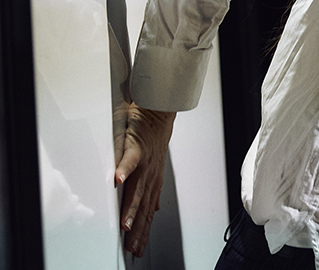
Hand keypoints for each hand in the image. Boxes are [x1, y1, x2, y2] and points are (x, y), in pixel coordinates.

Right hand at [115, 104, 175, 256]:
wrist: (158, 113)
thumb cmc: (152, 139)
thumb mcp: (153, 167)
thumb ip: (150, 189)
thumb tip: (153, 209)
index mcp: (152, 181)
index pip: (147, 212)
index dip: (143, 232)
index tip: (138, 249)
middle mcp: (150, 175)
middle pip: (143, 207)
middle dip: (138, 229)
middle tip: (132, 247)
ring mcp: (145, 162)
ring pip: (137, 189)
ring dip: (131, 208)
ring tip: (125, 225)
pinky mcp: (137, 146)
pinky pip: (129, 159)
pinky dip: (124, 170)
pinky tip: (117, 180)